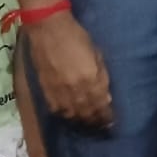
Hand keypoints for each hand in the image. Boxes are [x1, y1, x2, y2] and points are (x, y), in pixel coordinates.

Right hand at [27, 13, 113, 128]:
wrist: (48, 29)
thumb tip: (106, 97)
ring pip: (72, 114)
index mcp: (91, 79)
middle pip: (87, 112)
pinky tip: (70, 117)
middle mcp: (75, 89)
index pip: (101, 105)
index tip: (110, 123)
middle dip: (95, 122)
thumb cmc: (77, 37)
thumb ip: (101, 76)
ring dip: (81, 121)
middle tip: (101, 128)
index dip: (106, 116)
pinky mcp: (45, 89)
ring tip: (87, 125)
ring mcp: (59, 91)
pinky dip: (65, 115)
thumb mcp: (97, 54)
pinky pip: (56, 109)